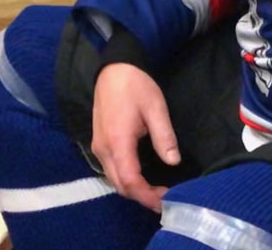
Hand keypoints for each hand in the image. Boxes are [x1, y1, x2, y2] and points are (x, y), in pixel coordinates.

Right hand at [90, 63, 180, 211]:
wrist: (113, 69)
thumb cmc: (136, 86)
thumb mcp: (156, 108)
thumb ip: (164, 137)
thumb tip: (173, 162)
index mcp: (118, 142)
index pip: (130, 180)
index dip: (146, 195)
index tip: (164, 201)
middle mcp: (103, 149)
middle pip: (119, 184)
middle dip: (141, 196)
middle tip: (164, 199)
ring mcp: (98, 147)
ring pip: (113, 179)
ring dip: (132, 189)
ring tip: (155, 191)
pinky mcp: (99, 143)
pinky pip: (110, 169)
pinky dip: (125, 178)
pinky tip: (142, 176)